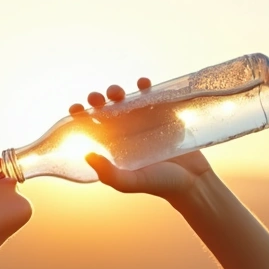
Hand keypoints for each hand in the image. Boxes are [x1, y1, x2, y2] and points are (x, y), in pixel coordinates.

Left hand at [69, 78, 213, 198]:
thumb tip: (87, 155)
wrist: (193, 181)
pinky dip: (145, 86)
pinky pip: (151, 95)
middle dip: (97, 99)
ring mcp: (143, 121)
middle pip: (105, 109)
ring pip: (125, 100)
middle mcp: (125, 132)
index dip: (81, 116)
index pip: (91, 127)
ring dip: (117, 91)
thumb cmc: (159, 184)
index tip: (75, 108)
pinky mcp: (162, 114)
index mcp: (113, 146)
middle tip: (96, 98)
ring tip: (117, 93)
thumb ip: (109, 174)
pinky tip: (143, 83)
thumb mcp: (131, 183)